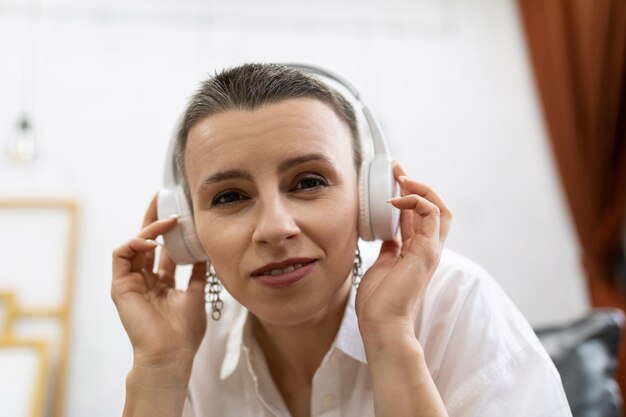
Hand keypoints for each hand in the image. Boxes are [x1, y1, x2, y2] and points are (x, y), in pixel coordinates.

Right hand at [111, 194, 207, 367]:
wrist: (171, 354)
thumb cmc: (184, 332)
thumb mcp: (196, 294)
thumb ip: (198, 273)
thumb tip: (206, 252)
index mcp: (161, 282)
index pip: (163, 249)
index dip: (169, 230)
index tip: (180, 210)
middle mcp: (144, 279)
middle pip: (146, 240)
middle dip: (154, 218)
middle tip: (163, 197)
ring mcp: (130, 281)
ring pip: (134, 243)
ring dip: (150, 227)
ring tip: (169, 220)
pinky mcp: (119, 285)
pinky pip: (121, 254)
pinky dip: (135, 242)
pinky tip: (152, 240)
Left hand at [355, 162, 451, 340]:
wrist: (383, 325)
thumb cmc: (379, 303)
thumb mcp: (382, 267)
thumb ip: (389, 250)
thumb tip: (387, 238)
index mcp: (416, 252)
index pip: (419, 217)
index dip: (408, 196)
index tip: (392, 181)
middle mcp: (428, 249)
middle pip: (434, 208)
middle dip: (418, 185)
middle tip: (398, 169)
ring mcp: (431, 250)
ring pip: (439, 208)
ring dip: (419, 187)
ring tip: (400, 176)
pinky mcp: (428, 251)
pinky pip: (431, 214)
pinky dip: (417, 200)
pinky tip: (397, 198)